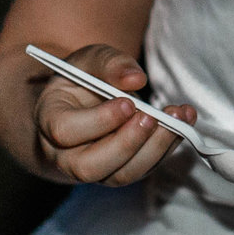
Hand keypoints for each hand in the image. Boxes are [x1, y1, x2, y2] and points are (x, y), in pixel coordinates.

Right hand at [31, 44, 196, 186]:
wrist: (84, 102)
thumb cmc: (84, 78)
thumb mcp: (90, 60)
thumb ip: (109, 63)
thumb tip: (135, 78)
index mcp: (50, 121)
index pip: (66, 131)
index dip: (99, 121)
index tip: (128, 103)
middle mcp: (65, 154)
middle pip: (90, 166)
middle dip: (127, 143)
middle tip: (153, 117)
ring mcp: (94, 168)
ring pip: (121, 174)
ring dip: (154, 148)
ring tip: (178, 118)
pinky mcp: (119, 171)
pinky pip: (142, 169)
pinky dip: (166, 147)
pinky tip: (183, 122)